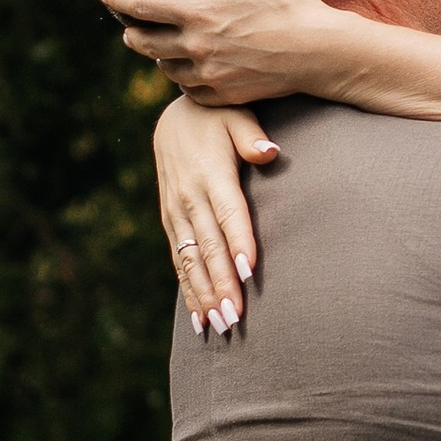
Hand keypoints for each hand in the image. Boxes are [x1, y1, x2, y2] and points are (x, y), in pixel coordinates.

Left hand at [104, 0, 334, 99]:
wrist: (321, 52)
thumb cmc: (290, 2)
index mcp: (197, 12)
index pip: (140, 6)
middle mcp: (195, 46)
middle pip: (142, 42)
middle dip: (133, 31)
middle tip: (132, 24)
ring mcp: (208, 74)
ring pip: (164, 68)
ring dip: (158, 55)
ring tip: (162, 44)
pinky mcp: (222, 95)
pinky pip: (188, 89)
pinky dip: (183, 77)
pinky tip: (189, 68)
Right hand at [156, 95, 278, 332]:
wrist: (174, 117)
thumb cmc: (217, 117)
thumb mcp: (236, 115)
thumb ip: (252, 135)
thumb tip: (270, 152)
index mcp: (210, 174)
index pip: (228, 212)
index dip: (238, 241)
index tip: (249, 271)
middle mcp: (190, 198)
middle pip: (208, 247)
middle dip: (220, 283)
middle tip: (235, 317)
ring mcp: (176, 213)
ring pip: (190, 260)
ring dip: (203, 295)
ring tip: (218, 326)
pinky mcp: (170, 221)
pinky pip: (179, 261)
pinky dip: (188, 291)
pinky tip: (199, 318)